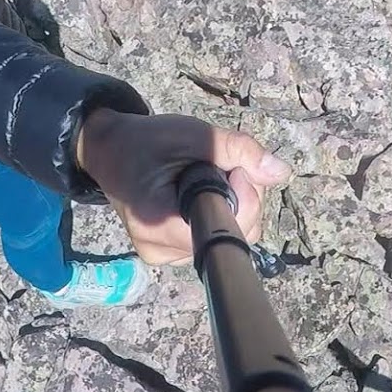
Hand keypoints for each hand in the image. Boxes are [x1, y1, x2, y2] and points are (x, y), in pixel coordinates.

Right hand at [75, 109, 290, 264]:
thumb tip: (281, 172)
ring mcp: (163, 257)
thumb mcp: (194, 134)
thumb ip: (239, 150)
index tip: (233, 168)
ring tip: (208, 178)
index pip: (227, 228)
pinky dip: (218, 215)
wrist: (109, 152)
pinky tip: (201, 195)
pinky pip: (211, 240)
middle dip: (242, 199)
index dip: (244, 198)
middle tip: (223, 166)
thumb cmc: (147, 141)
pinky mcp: (168, 255)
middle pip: (233, 235)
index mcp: (160, 223)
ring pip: (226, 239)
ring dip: (232, 206)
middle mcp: (160, 250)